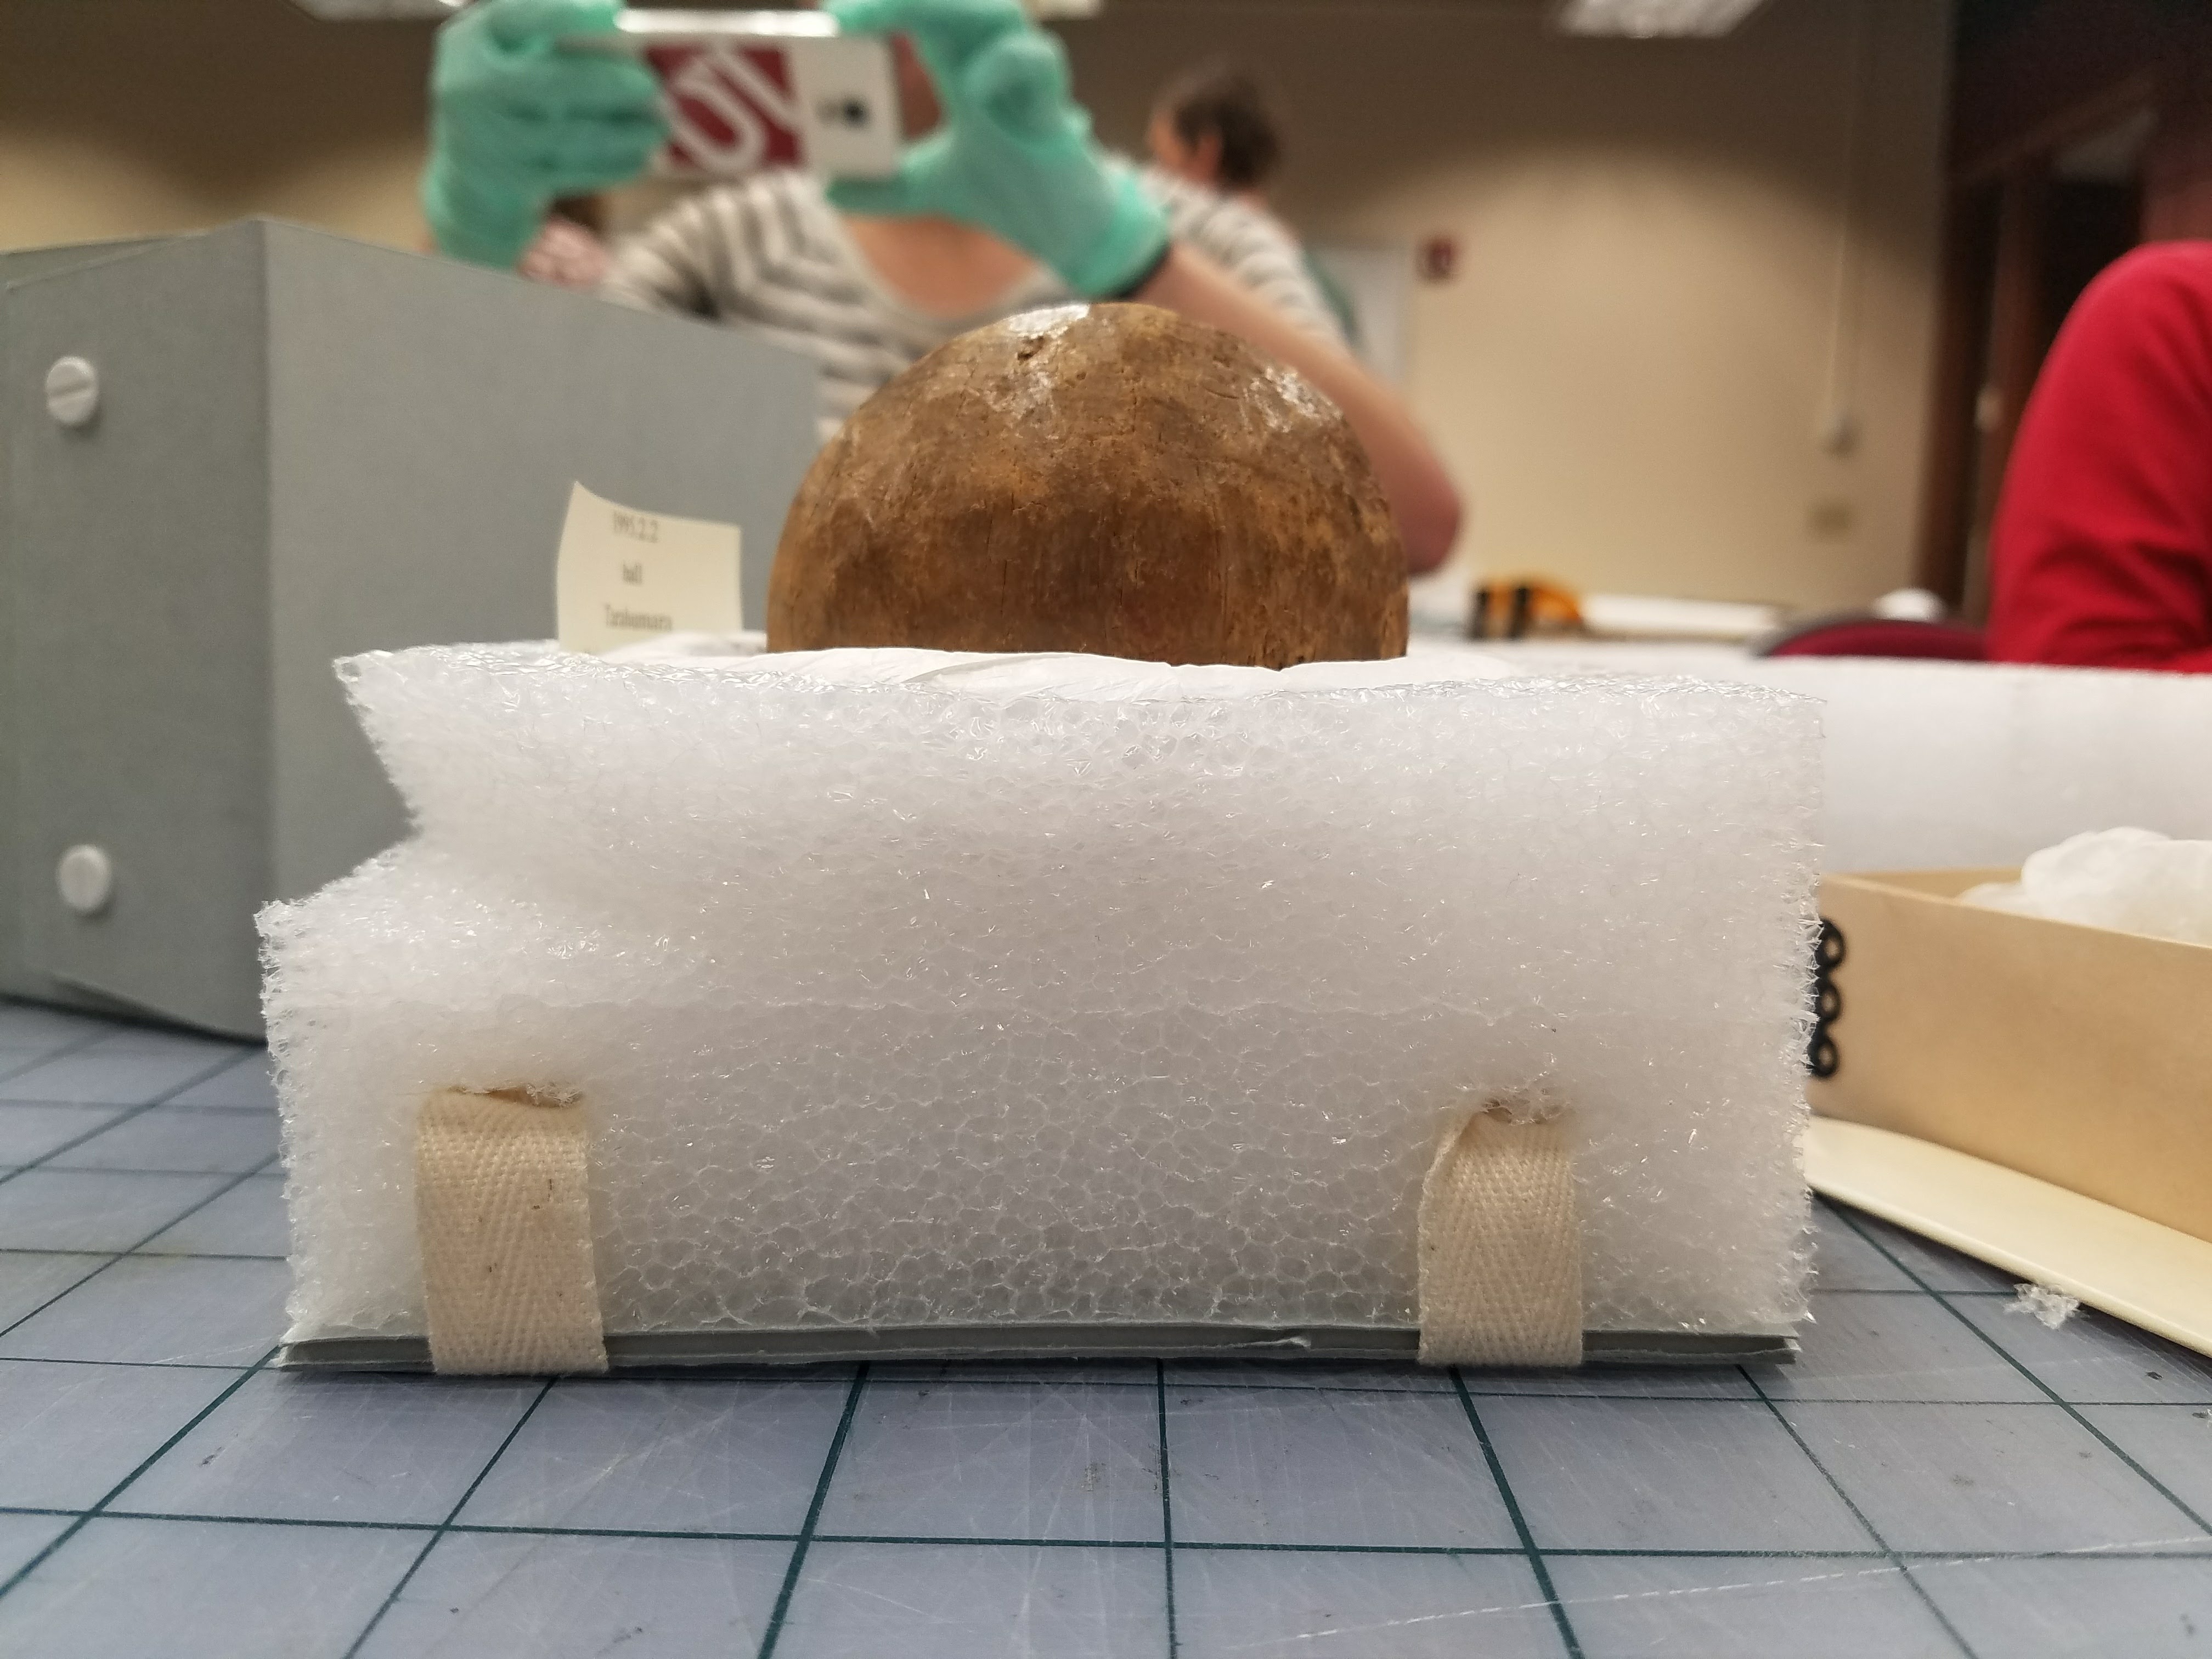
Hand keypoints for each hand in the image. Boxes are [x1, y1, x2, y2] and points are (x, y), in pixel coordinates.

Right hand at [421, 0, 667, 268]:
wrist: (471, 182)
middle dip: (609, 82)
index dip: (567, 13)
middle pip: (552, 81)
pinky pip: (575, 172)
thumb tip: (619, 24)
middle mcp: (470, 89)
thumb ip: (555, 39)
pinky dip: (614, 163)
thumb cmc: (507, 101)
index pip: (517, 18)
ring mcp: (489, 141)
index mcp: (469, 43)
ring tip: (662, 123)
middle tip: (652, 84)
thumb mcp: (511, 57)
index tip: (616, 12)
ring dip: (625, 130)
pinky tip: (642, 155)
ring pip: (571, 135)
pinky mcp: (513, 184)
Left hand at [823, 0, 1168, 297]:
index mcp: (960, 68)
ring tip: (897, 19)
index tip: (836, 18)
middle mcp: (991, 61)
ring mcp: (1024, 80)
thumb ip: (883, 187)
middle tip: (851, 14)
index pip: (918, 15)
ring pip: (996, 14)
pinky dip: (1006, 66)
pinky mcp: (1052, 106)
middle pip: (953, 1)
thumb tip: (830, 190)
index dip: (881, 7)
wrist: (1061, 228)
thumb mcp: (931, 188)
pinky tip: (975, 89)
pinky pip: (1036, 63)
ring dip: (946, 8)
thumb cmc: (1007, 190)